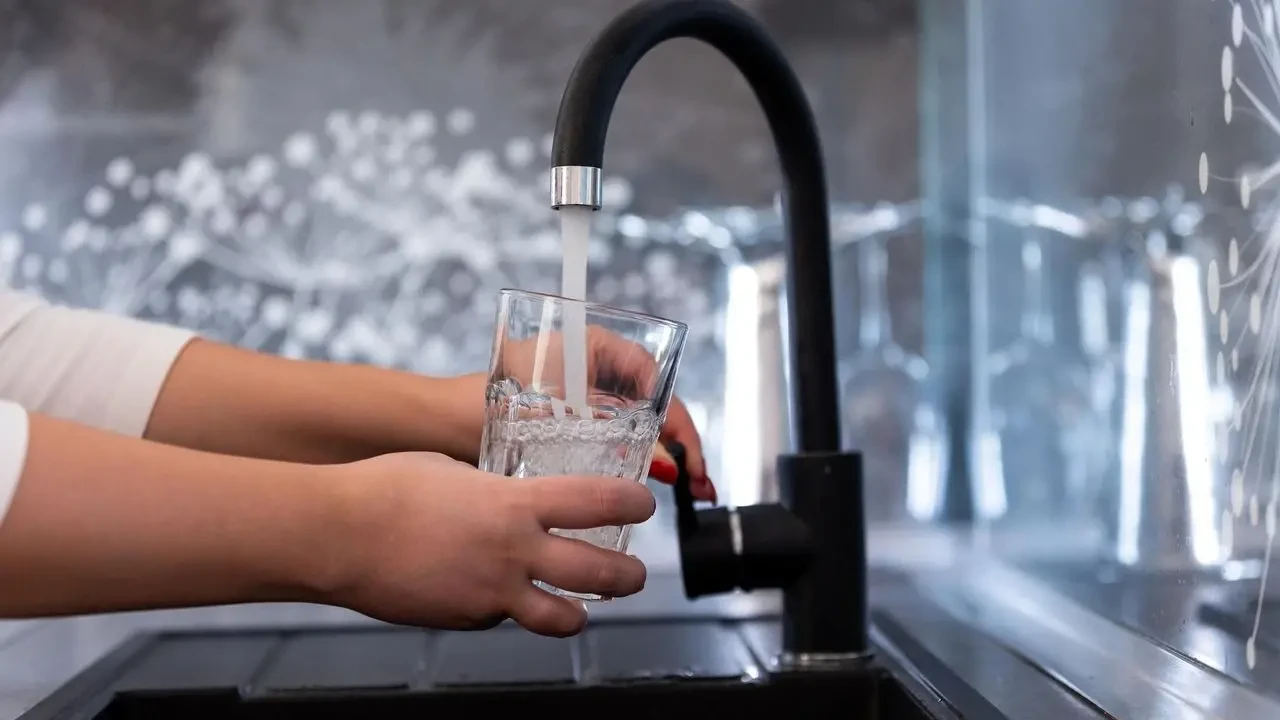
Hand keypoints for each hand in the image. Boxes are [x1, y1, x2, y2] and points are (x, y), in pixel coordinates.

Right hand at [324, 452, 655, 636]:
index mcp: (515, 504)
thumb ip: (495, 490)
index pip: (598, 503)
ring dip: (582, 613)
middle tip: (635, 574)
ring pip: (562, 618)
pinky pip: (502, 618)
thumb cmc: (387, 488)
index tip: (644, 503)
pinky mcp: (466, 619)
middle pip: (599, 574)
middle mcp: (513, 553)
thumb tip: (510, 499)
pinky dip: (509, 610)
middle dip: (628, 577)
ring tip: (586, 609)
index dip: (632, 505)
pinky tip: (496, 595)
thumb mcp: (455, 472)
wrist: (339, 534)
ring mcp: (491, 593)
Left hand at [482, 326, 715, 502]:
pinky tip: (652, 487)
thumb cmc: (485, 402)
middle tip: (701, 483)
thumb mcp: (559, 418)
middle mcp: (593, 369)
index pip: (654, 380)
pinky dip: (637, 464)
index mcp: (592, 346)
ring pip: (640, 427)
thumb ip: (613, 438)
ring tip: (690, 489)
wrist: (438, 426)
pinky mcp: (572, 426)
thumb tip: (664, 464)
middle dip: (682, 444)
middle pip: (654, 405)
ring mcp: (583, 399)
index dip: (678, 420)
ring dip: (667, 456)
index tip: (689, 455)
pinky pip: (616, 442)